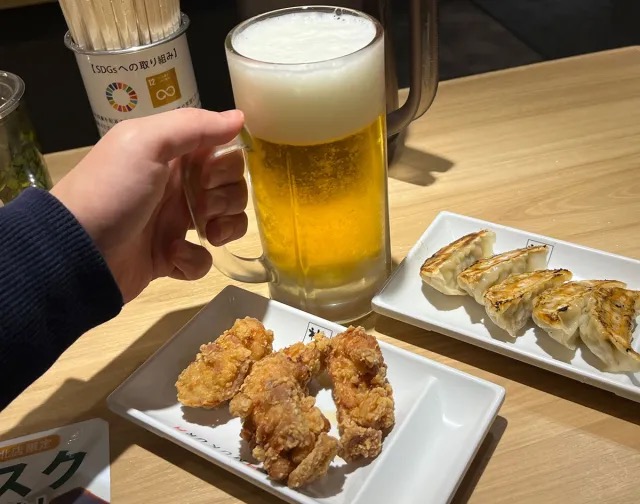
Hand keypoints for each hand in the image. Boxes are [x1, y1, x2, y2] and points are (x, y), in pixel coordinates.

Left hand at [51, 108, 247, 302]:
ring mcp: (175, 223)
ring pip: (226, 223)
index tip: (208, 174)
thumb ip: (194, 126)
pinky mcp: (172, 257)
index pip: (222, 151)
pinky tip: (172, 255)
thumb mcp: (147, 144)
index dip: (226, 164)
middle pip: (231, 187)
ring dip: (225, 227)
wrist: (77, 251)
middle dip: (228, 197)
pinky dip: (194, 260)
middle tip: (203, 205)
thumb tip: (240, 117)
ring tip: (206, 234)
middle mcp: (178, 186)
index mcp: (173, 156)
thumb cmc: (113, 191)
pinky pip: (203, 259)